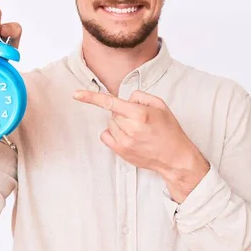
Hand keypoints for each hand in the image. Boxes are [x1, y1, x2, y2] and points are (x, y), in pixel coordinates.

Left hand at [73, 89, 203, 173]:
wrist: (175, 157)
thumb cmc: (169, 130)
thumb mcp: (160, 105)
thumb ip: (140, 96)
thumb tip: (125, 98)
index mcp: (140, 114)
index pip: (111, 102)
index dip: (91, 97)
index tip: (76, 94)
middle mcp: (130, 128)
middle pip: (113, 112)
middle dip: (123, 111)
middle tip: (139, 119)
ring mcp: (124, 142)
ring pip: (110, 123)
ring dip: (120, 123)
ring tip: (137, 130)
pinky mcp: (120, 151)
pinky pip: (106, 135)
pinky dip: (113, 133)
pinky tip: (127, 136)